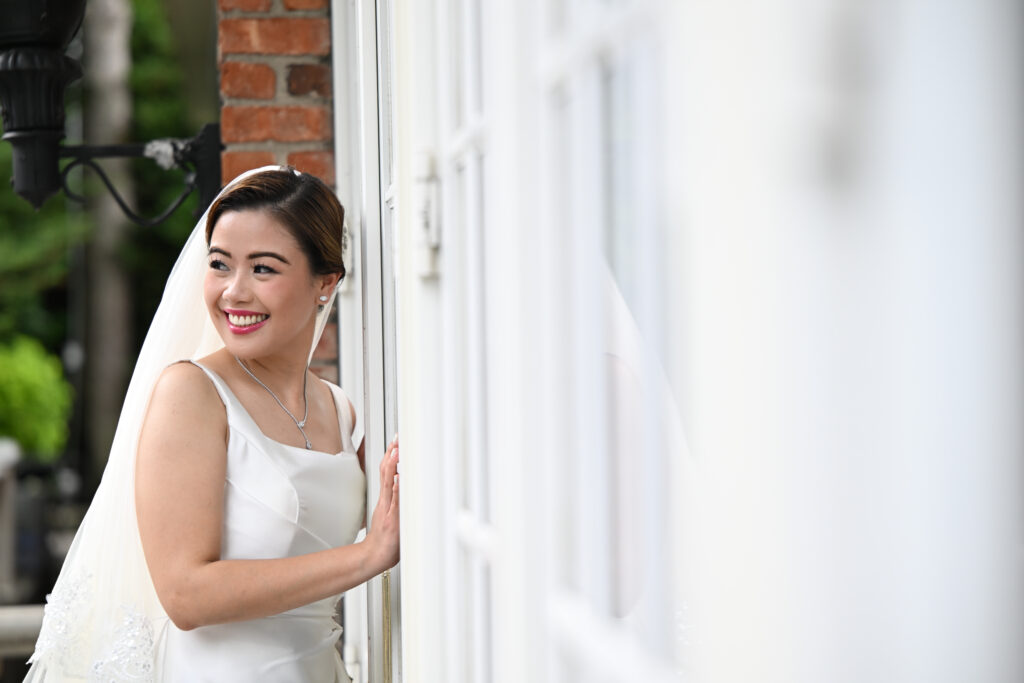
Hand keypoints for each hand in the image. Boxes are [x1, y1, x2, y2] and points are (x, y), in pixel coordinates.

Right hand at [365, 435, 399, 572]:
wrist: (375, 555)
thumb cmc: (386, 536)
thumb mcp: (390, 512)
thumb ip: (396, 498)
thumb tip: (402, 482)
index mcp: (386, 498)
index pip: (387, 471)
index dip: (391, 455)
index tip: (396, 441)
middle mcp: (386, 501)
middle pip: (387, 473)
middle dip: (392, 454)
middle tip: (397, 439)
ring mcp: (388, 510)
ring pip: (390, 484)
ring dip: (393, 467)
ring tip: (397, 451)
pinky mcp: (392, 520)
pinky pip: (395, 503)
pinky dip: (396, 491)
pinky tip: (398, 480)